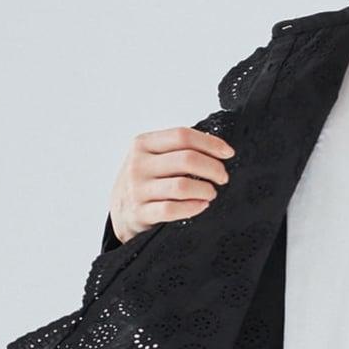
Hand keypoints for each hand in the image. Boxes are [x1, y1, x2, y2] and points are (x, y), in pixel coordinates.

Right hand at [108, 125, 235, 244]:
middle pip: (187, 160)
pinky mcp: (140, 213)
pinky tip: (201, 205)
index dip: (210, 143)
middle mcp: (138, 164)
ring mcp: (138, 189)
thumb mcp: (151, 157)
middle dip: (213, 168)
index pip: (182, 136)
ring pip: (182, 186)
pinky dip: (193, 207)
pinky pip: (172, 209)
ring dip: (205, 190)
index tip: (227, 153)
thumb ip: (176, 149)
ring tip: (211, 193)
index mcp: (143, 144)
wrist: (121, 212)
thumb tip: (215, 147)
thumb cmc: (144, 181)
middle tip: (222, 177)